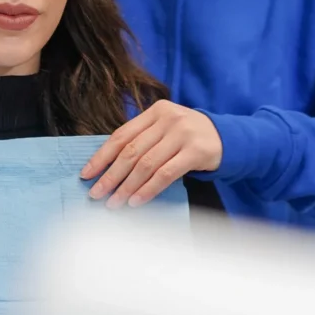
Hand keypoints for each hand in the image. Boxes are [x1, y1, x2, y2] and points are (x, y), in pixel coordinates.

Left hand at [81, 100, 221, 207]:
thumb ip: (142, 139)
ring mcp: (182, 134)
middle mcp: (168, 119)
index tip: (86, 174)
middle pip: (131, 151)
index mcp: (155, 111)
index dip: (102, 156)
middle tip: (96, 194)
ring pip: (146, 165)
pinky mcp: (196, 151)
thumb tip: (107, 167)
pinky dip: (148, 190)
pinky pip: (165, 174)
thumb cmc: (188, 136)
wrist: (228, 137)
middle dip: (111, 175)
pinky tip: (136, 201)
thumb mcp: (165, 128)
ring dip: (127, 187)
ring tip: (114, 203)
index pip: (121, 135)